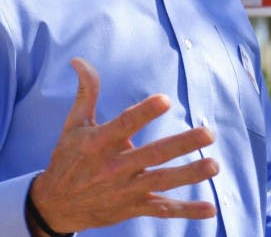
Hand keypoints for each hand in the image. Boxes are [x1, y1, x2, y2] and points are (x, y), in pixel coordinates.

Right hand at [28, 58, 219, 233]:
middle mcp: (113, 167)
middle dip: (182, 144)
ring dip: (189, 174)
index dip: (144, 112)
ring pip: (162, 181)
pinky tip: (210, 208)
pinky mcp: (132, 207)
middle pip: (152, 155)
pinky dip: (186, 210)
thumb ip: (86, 92)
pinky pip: (162, 209)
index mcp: (98, 143)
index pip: (124, 125)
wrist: (56, 205)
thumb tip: (79, 60)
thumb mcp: (73, 124)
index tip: (165, 99)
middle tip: (208, 133)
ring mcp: (125, 189)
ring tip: (214, 165)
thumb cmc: (67, 158)